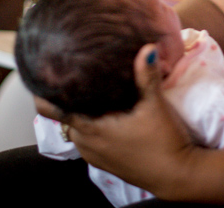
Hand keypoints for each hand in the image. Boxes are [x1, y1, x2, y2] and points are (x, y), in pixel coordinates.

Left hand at [53, 44, 200, 197]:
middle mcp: (86, 144)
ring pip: (76, 128)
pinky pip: (88, 139)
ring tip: (89, 90)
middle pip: (63, 116)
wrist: (178, 176)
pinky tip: (105, 113)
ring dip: (80, 113)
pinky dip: (90, 125)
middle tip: (74, 74)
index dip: (45, 91)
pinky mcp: (106, 162)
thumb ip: (147, 75)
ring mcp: (94, 156)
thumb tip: (147, 47)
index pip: (52, 109)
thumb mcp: (155, 105)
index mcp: (90, 128)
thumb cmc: (164, 141)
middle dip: (66, 98)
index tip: (45, 73)